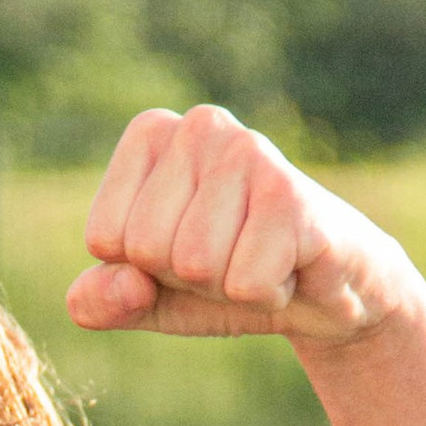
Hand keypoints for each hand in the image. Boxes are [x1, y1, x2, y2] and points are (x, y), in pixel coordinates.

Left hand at [67, 104, 425, 347]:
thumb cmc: (225, 279)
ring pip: (196, 265)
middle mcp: (200, 125)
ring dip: (229, 287)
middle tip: (231, 256)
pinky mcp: (293, 193)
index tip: (186, 250)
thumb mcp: (147, 299)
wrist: (324, 291)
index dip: (144, 269)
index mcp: (150, 134)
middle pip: (149, 249)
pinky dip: (267, 295)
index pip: (105, 237)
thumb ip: (100, 300)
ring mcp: (250, 151)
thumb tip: (126, 281)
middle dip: (188, 278)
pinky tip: (290, 266)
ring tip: (260, 257)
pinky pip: (245, 283)